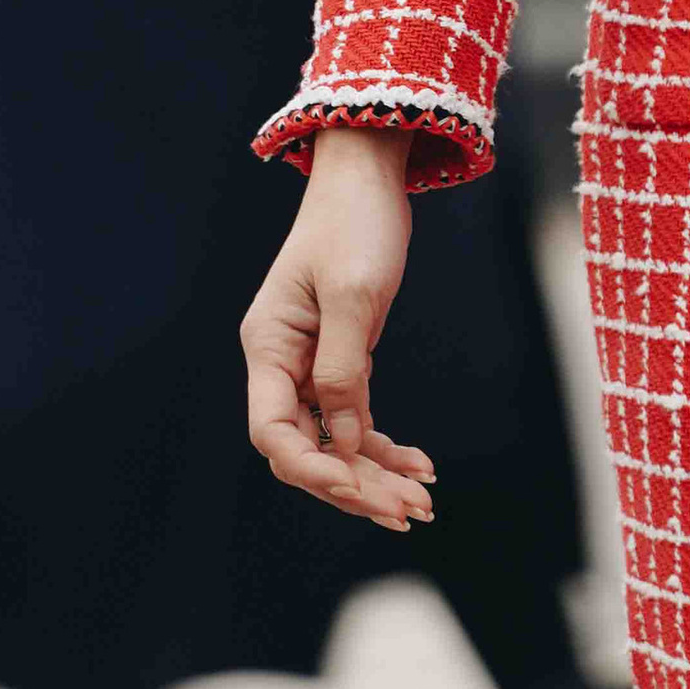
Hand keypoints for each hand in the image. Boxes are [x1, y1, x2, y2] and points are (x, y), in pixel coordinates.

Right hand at [242, 125, 434, 531]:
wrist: (369, 175)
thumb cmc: (356, 223)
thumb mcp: (355, 294)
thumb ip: (344, 368)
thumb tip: (344, 438)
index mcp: (268, 346)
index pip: (273, 432)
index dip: (312, 469)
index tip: (357, 490)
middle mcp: (281, 362)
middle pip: (305, 446)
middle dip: (353, 485)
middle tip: (408, 513)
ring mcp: (309, 362)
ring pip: (333, 439)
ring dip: (373, 473)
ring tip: (421, 505)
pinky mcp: (341, 357)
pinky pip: (354, 416)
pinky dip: (382, 444)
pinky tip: (419, 465)